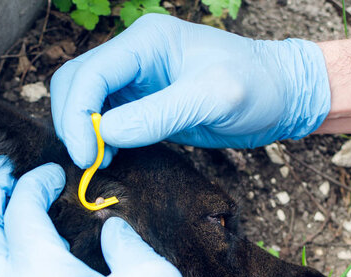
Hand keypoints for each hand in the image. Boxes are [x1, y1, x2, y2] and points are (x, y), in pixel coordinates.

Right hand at [51, 14, 330, 168]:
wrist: (278, 95)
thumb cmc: (256, 87)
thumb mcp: (213, 98)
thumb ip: (159, 114)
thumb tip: (105, 134)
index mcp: (147, 40)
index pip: (90, 72)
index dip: (77, 115)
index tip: (86, 156)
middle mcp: (134, 54)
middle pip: (76, 82)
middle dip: (72, 122)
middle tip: (89, 162)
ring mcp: (135, 76)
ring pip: (84, 99)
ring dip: (82, 131)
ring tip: (100, 162)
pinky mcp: (141, 100)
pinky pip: (103, 116)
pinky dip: (98, 138)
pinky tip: (111, 157)